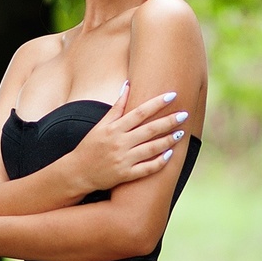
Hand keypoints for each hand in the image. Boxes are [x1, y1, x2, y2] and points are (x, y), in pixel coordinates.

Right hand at [71, 82, 190, 191]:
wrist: (77, 172)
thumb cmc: (90, 146)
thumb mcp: (100, 125)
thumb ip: (117, 107)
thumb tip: (128, 85)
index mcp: (113, 129)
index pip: (139, 112)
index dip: (157, 103)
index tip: (172, 95)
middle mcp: (119, 143)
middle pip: (149, 130)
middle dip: (168, 121)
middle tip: (184, 114)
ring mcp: (123, 160)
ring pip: (151, 149)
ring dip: (168, 140)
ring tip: (181, 133)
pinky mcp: (125, 175)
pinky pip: (147, 169)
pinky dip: (159, 162)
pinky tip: (170, 154)